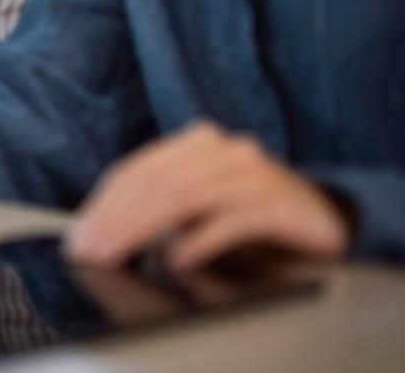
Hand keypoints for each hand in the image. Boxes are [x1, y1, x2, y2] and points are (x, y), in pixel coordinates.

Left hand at [66, 121, 350, 270]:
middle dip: (116, 220)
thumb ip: (160, 212)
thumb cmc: (251, 216)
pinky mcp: (279, 204)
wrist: (325, 219)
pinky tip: (177, 260)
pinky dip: (199, 241)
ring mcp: (252, 174)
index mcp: (196, 144)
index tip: (79, 236)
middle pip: (156, 182)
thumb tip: (105, 237)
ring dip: (144, 229)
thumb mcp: (199, 208)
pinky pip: (230, 220)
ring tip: (120, 255)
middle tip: (91, 252)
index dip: (103, 204)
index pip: (137, 171)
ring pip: (185, 196)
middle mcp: (222, 150)